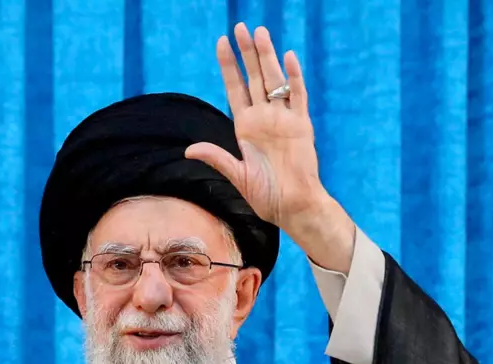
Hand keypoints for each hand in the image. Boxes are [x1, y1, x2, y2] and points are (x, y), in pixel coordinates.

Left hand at [187, 23, 355, 272]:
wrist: (294, 207)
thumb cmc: (267, 197)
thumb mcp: (237, 176)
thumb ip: (217, 158)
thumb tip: (189, 150)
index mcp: (246, 128)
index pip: (235, 88)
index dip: (229, 66)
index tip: (222, 43)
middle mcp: (265, 119)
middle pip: (255, 78)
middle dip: (247, 53)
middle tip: (241, 27)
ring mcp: (284, 120)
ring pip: (275, 81)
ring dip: (267, 57)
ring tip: (260, 33)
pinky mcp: (302, 126)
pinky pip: (298, 96)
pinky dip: (294, 77)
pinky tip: (288, 57)